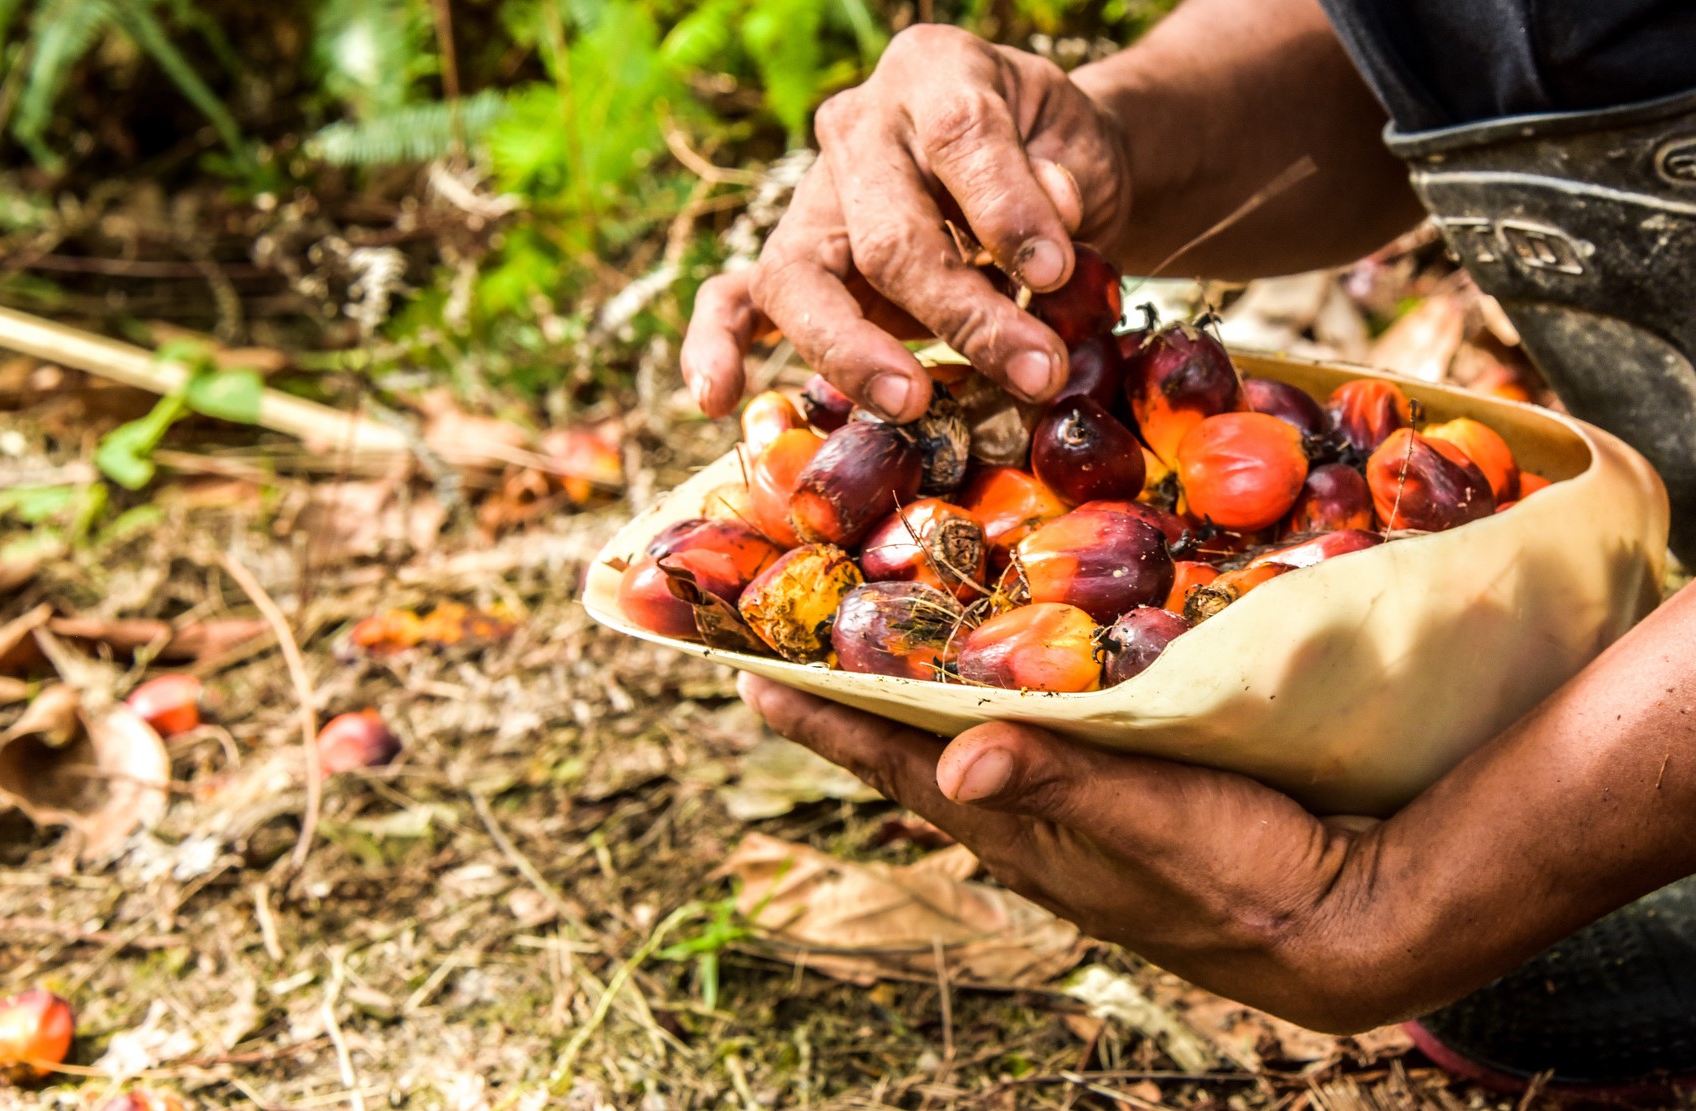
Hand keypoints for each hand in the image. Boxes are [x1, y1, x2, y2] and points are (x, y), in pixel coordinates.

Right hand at [682, 24, 1128, 423]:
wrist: (1038, 171)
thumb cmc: (1056, 162)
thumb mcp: (1081, 150)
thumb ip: (1064, 184)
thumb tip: (1047, 232)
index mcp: (934, 73)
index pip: (960, 136)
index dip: (1007, 209)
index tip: (1057, 274)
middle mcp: (859, 126)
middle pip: (889, 235)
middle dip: (963, 315)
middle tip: (1035, 373)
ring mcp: (814, 198)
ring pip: (804, 280)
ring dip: (858, 355)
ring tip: (913, 402)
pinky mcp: (793, 261)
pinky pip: (734, 301)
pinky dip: (716, 347)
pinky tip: (715, 399)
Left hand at [735, 673, 1403, 1031]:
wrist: (1344, 925)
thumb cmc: (1246, 874)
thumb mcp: (1153, 821)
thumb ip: (1061, 786)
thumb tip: (955, 769)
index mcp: (1024, 832)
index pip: (901, 767)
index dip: (829, 724)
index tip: (754, 680)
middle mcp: (1035, 831)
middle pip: (919, 760)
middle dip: (856, 708)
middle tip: (799, 652)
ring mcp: (1077, 826)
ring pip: (974, 756)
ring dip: (921, 710)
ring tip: (882, 659)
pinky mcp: (1126, 808)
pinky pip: (1035, 753)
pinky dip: (999, 715)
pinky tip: (1010, 691)